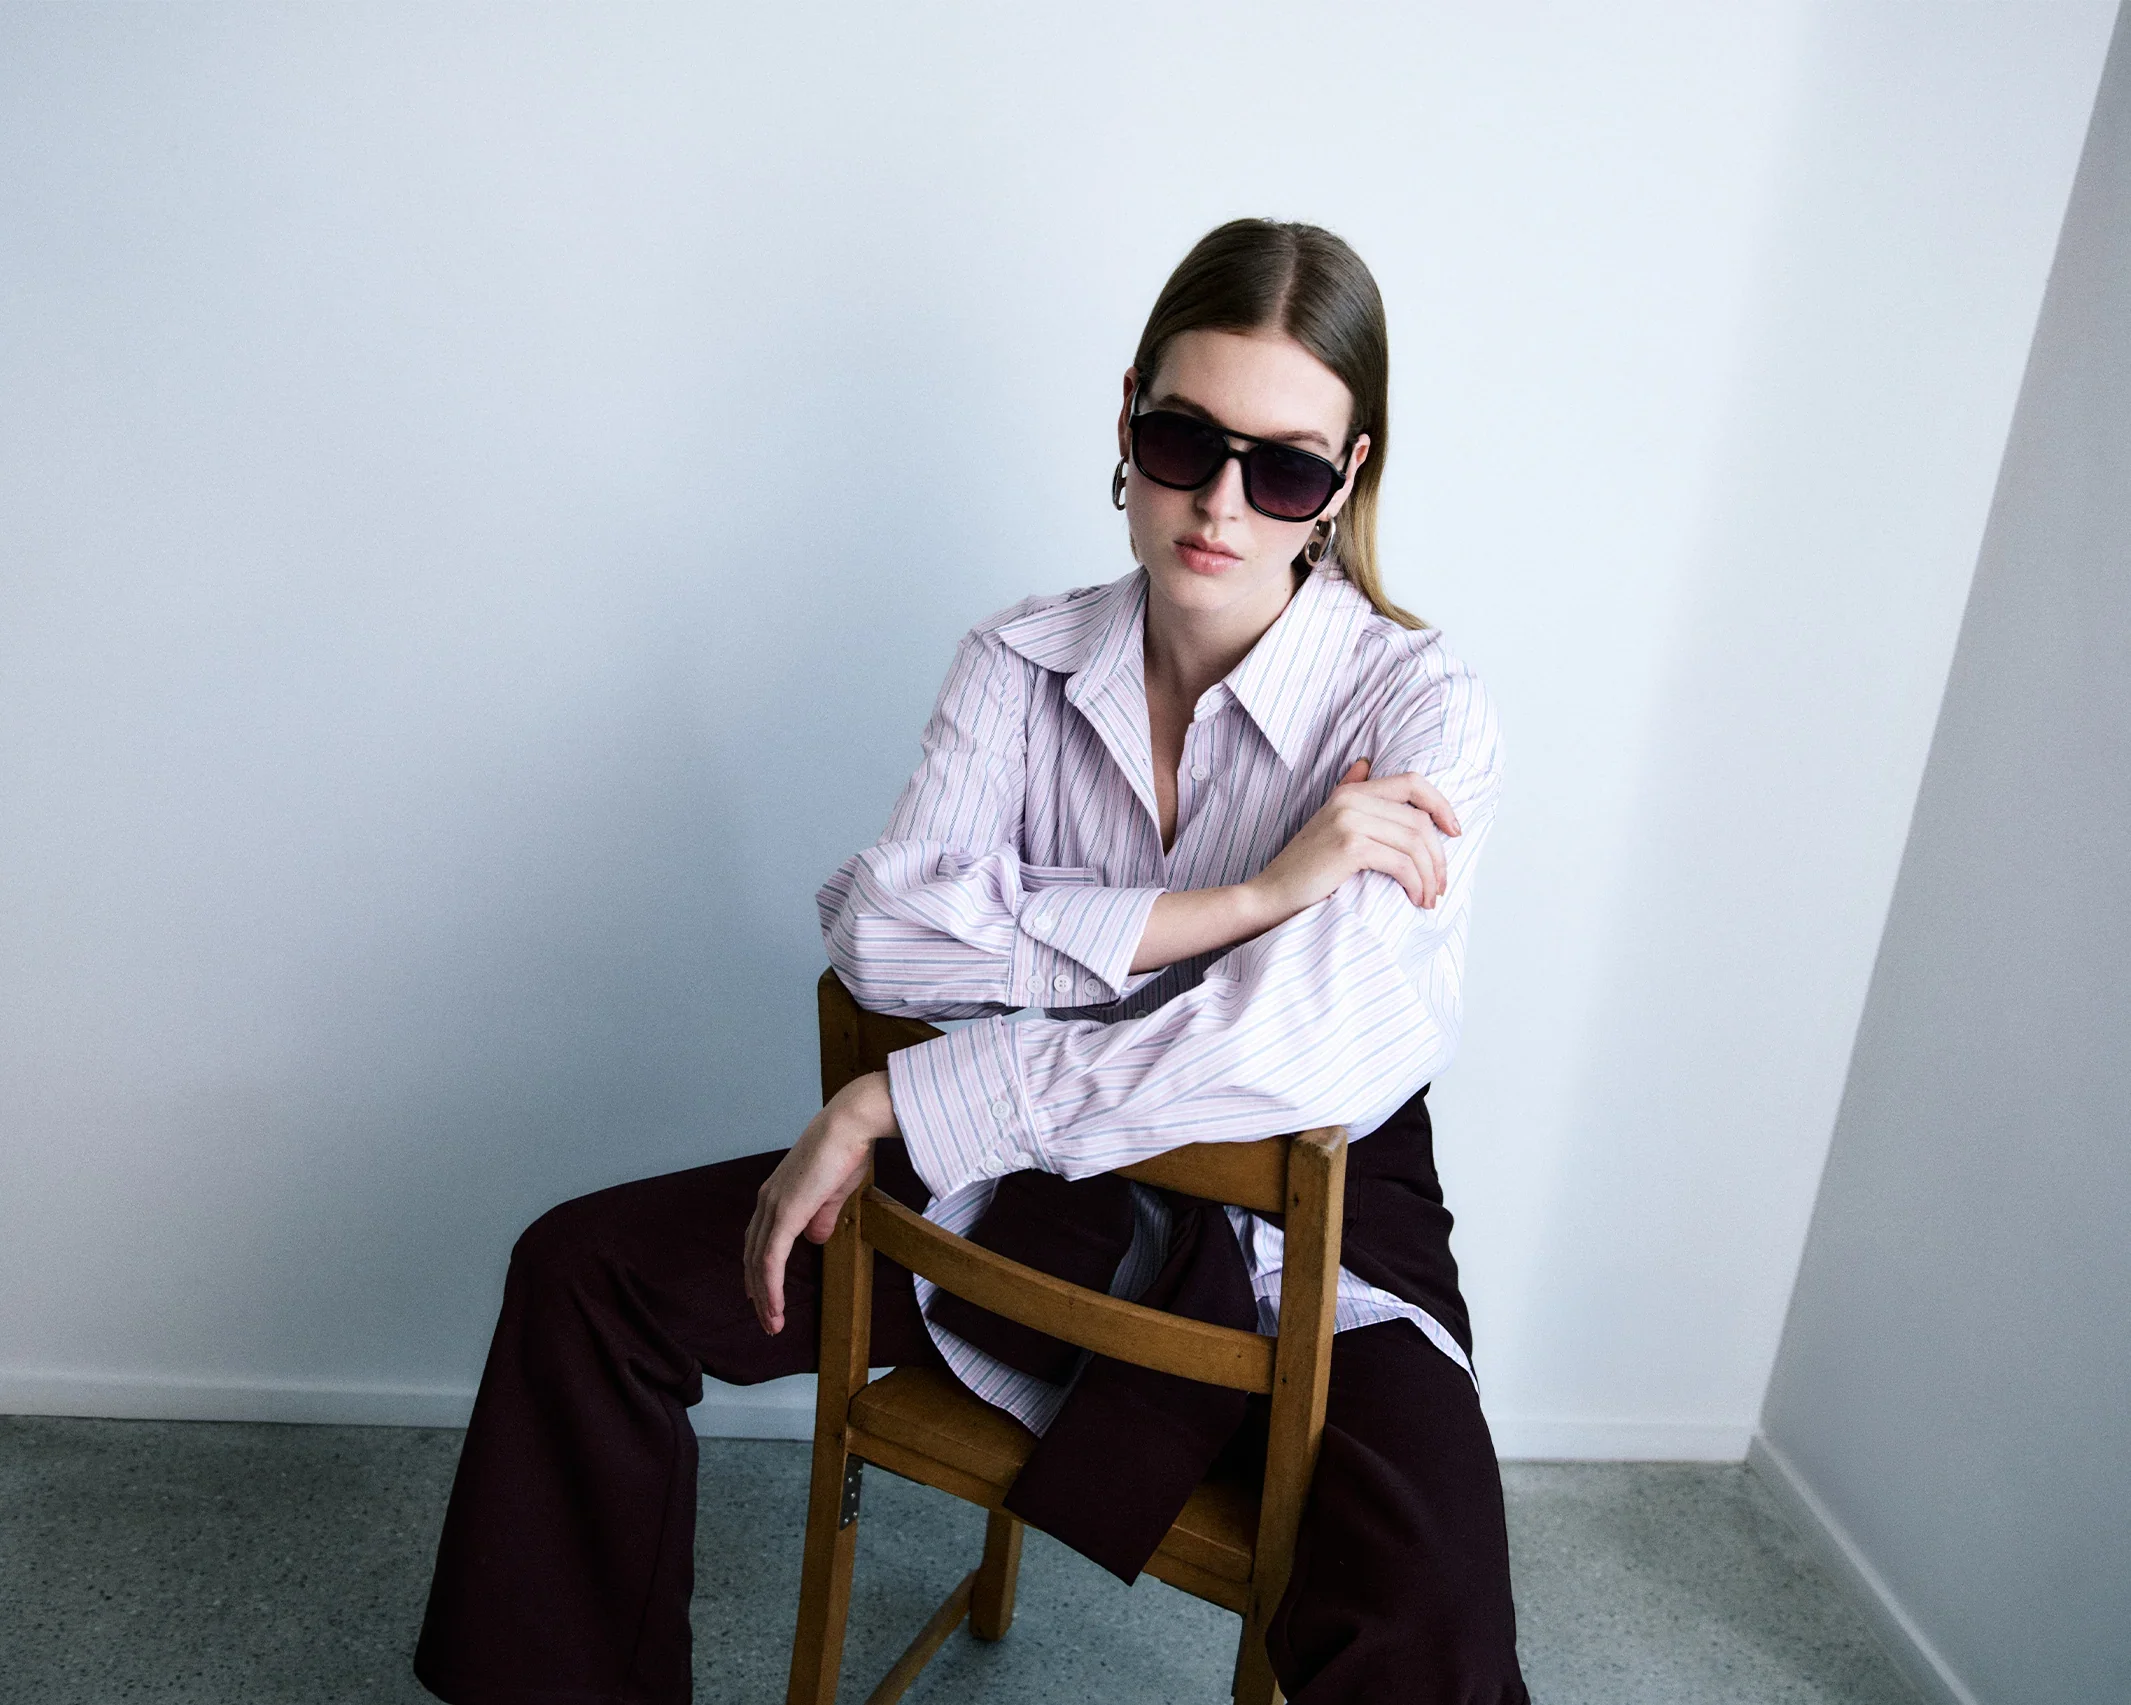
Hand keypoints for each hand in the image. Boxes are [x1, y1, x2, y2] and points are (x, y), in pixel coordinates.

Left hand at [743, 1071, 894, 1335]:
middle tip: (766, 1320)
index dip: (759, 1270)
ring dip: (765, 1297)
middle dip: (758, 1291)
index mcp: (777, 1194)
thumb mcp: (834, 1192)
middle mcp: (768, 1201)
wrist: (850, 1125)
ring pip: (760, 1263)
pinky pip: (772, 1260)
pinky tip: (776, 1309)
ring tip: (772, 1324)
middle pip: (754, 1256)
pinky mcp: (785, 1213)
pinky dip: (771, 1288)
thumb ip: (822, 1216)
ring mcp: (774, 1207)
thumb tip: (816, 1240)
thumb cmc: (847, 1150)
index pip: (760, 1240)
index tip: (762, 1295)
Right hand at [1244, 759, 1460, 922]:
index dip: (1441, 804)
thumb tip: (1366, 762)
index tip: (1454, 832)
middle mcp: (1350, 799)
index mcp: (1350, 791)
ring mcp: (1349, 820)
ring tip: (1429, 898)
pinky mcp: (1350, 846)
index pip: (1412, 782)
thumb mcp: (1327, 823)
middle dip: (1438, 856)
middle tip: (1440, 885)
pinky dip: (1415, 883)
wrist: (1269, 897)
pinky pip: (1401, 862)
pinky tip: (1415, 899)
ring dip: (1430, 874)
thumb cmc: (1303, 869)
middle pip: (1419, 820)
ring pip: (1415, 842)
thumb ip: (1348, 791)